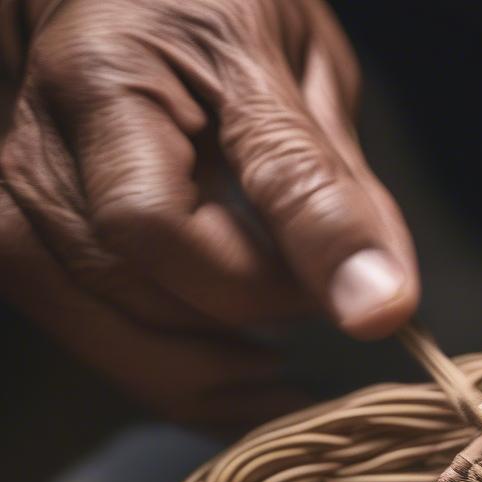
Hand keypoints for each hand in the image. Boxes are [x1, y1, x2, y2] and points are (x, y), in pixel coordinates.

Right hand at [1, 0, 416, 425]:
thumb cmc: (224, 9)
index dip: (263, 282)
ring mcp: (24, 197)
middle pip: (136, 291)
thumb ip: (332, 185)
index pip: (160, 226)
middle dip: (250, 322)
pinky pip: (99, 343)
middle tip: (321, 306)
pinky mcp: (31, 240)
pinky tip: (243, 378)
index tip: (354, 301)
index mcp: (110, 77)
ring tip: (285, 365)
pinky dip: (181, 377)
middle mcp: (43, 143)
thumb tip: (380, 303)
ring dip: (214, 370)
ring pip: (112, 332)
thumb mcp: (300, 65)